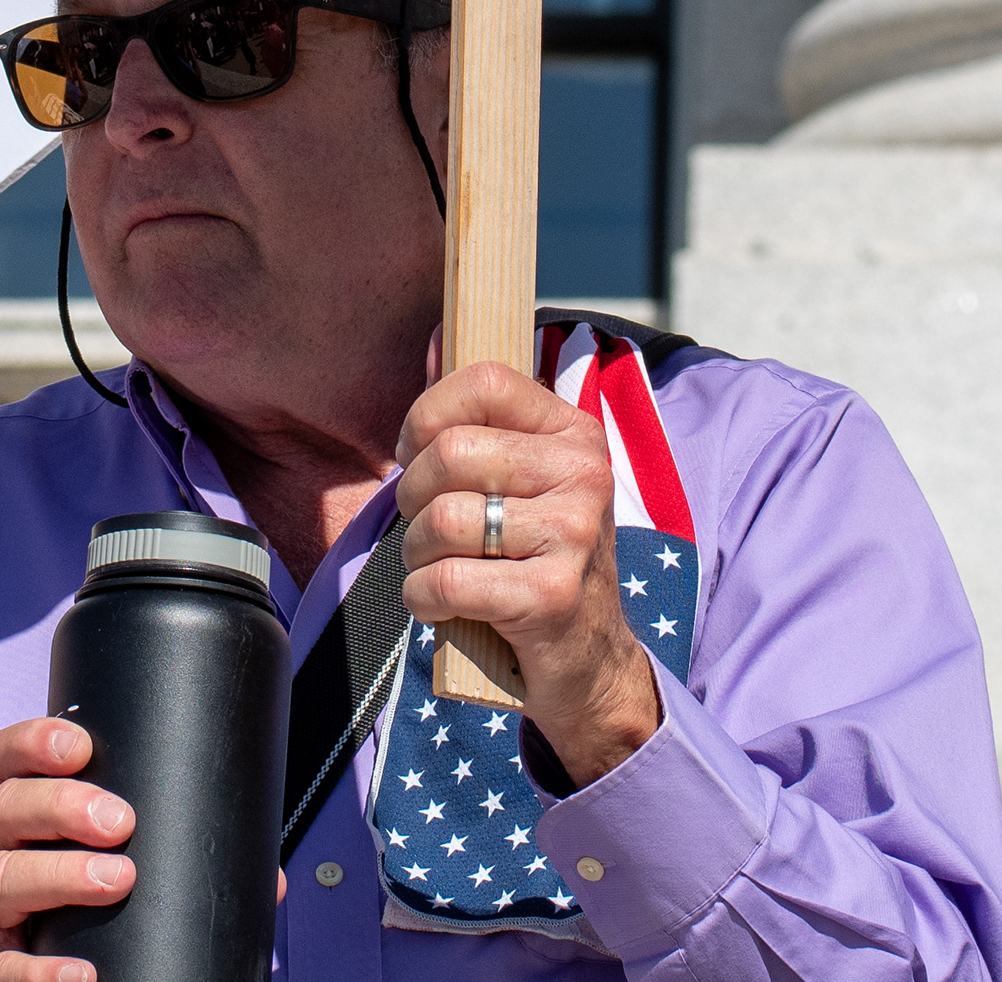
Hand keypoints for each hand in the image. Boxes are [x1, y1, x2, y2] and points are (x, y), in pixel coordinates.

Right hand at [0, 717, 130, 981]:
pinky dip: (40, 972)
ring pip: (1, 882)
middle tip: (121, 823)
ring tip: (119, 879)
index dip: (31, 743)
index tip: (81, 747)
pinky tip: (80, 973)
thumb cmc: (46, 918)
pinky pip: (1, 972)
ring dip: (63, 875)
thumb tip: (183, 797)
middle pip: (3, 811)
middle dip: (63, 807)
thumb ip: (89, 831)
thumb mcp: (49, 861)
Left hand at [394, 359, 662, 787]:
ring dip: (417, 555)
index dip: (428, 414)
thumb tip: (437, 337)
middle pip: (450, 454)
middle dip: (412, 498)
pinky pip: (446, 581)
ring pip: (442, 521)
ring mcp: (574, 533)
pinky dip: (423, 599)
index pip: (485, 379)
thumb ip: (481, 417)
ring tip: (440, 569)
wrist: (589, 664)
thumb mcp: (523, 483)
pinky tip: (441, 606)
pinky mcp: (552, 594)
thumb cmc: (535, 562)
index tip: (415, 454)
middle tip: (426, 528)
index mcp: (575, 433)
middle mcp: (584, 473)